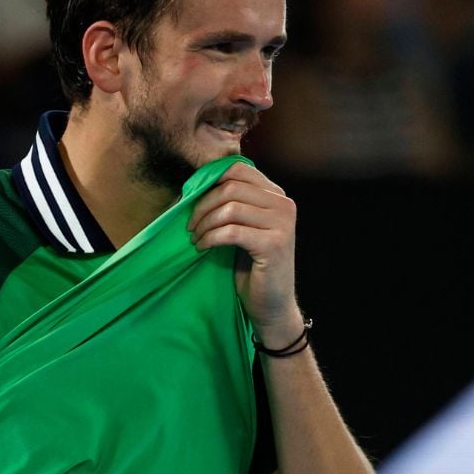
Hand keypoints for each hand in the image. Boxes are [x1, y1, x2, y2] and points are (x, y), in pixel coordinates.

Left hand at [188, 163, 303, 343]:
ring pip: (229, 208)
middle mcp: (284, 204)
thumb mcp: (243, 227)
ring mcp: (282, 223)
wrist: (271, 304)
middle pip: (231, 187)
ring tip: (196, 238)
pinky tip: (202, 247)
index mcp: (276, 195)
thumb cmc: (251, 266)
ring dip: (204, 223)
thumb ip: (232, 203)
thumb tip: (194, 183)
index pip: (238, 169)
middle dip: (202, 204)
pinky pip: (231, 231)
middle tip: (190, 225)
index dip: (209, 180)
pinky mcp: (274, 244)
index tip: (191, 200)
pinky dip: (210, 238)